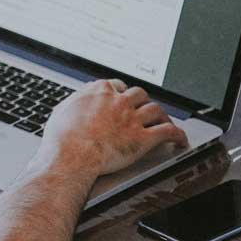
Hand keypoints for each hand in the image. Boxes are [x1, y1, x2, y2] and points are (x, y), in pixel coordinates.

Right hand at [38, 79, 189, 177]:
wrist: (71, 156)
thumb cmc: (61, 137)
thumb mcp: (61, 110)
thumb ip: (75, 101)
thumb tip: (77, 99)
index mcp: (98, 92)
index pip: (116, 84)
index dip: (120, 92)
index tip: (121, 96)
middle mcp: (118, 102)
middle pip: (139, 94)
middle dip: (142, 101)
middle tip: (142, 108)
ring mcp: (132, 119)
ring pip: (155, 109)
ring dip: (160, 115)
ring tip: (162, 121)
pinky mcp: (143, 138)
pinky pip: (168, 132)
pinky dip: (177, 134)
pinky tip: (180, 139)